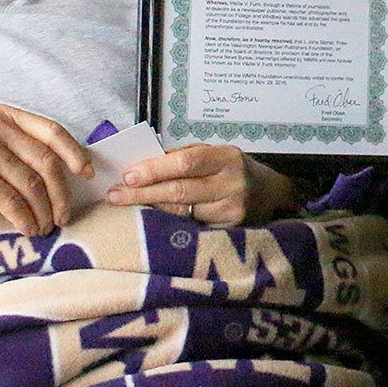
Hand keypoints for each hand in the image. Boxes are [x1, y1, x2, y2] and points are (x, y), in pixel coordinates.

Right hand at [0, 105, 92, 266]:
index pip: (52, 131)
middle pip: (46, 161)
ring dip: (44, 211)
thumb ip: (23, 150)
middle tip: (65, 215)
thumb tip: (71, 168)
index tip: (88, 174)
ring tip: (46, 227)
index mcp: (3, 115)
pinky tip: (29, 230)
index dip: (75, 153)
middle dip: (62, 193)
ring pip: (32, 184)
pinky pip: (13, 201)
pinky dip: (26, 219)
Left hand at [108, 144, 299, 224]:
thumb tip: (142, 162)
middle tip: (114, 195)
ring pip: (182, 212)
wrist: (272, 194)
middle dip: (143, 192)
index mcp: (227, 156)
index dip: (155, 169)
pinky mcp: (231, 232)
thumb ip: (185, 156)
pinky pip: (191, 226)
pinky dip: (167, 222)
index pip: (186, 161)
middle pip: (180, 190)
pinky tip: (149, 219)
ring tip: (123, 204)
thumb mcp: (216, 154)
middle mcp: (233, 183)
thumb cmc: (234, 170)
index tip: (128, 174)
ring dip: (150, 208)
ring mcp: (233, 210)